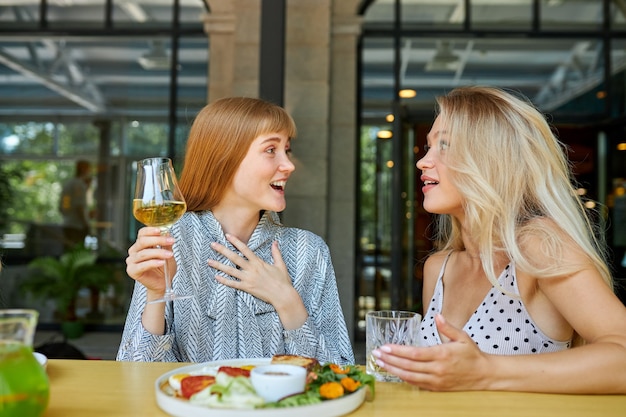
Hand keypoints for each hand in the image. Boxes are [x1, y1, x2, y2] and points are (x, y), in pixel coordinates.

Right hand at [126, 226, 175, 297]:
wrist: (162, 283)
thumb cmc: (164, 268)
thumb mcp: (168, 253)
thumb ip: (166, 245)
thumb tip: (167, 233)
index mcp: (141, 244)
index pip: (142, 233)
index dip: (151, 230)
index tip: (162, 230)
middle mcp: (134, 251)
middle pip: (143, 241)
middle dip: (158, 240)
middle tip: (170, 241)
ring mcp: (132, 261)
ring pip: (144, 253)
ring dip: (158, 253)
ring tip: (169, 255)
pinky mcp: (132, 271)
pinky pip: (142, 265)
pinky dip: (153, 263)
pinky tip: (161, 262)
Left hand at [208, 233, 294, 305]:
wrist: (282, 295)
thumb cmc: (282, 281)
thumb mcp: (280, 265)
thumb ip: (276, 253)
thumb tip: (275, 242)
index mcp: (258, 262)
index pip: (244, 249)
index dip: (235, 241)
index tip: (227, 235)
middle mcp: (251, 269)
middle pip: (234, 257)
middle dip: (222, 250)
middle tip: (213, 244)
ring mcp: (248, 279)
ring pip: (230, 270)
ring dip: (219, 265)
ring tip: (209, 261)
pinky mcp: (247, 288)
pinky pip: (233, 284)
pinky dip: (224, 281)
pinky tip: (216, 277)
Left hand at [372, 314, 491, 390]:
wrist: (485, 375)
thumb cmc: (472, 355)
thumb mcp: (462, 337)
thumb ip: (447, 327)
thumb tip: (437, 316)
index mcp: (442, 354)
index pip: (414, 354)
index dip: (397, 351)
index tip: (385, 347)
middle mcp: (437, 369)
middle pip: (408, 366)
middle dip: (389, 360)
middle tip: (376, 354)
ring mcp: (436, 380)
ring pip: (409, 376)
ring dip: (393, 370)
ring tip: (380, 363)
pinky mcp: (436, 387)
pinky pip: (416, 383)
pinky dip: (403, 378)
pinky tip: (394, 372)